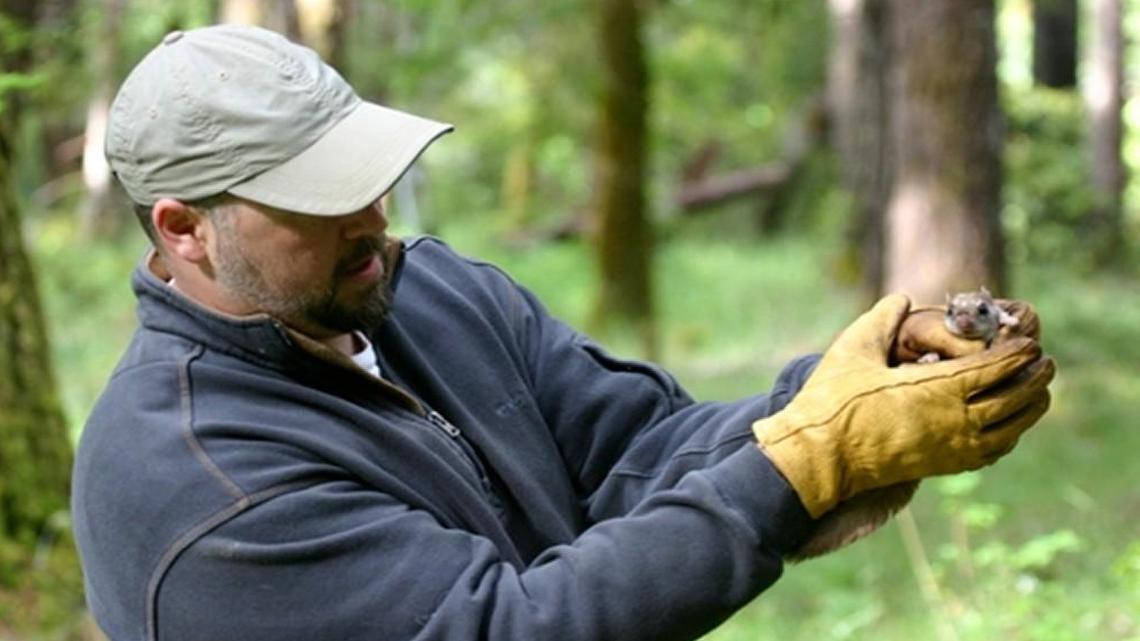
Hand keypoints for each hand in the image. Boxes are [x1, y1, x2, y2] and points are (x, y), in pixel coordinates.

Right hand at [753, 295, 1053, 517]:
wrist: (821, 458)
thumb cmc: (833, 402)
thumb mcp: (854, 349)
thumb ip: (881, 319)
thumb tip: (902, 298)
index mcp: (937, 389)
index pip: (995, 368)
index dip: (1016, 354)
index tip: (1030, 342)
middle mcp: (954, 421)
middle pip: (1014, 399)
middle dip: (1034, 378)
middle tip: (1044, 362)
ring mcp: (951, 448)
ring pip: (1010, 429)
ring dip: (1029, 410)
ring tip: (1039, 393)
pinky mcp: (942, 466)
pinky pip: (992, 452)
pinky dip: (1009, 436)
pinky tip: (1008, 427)